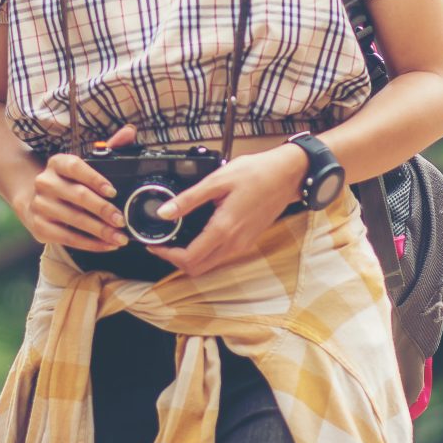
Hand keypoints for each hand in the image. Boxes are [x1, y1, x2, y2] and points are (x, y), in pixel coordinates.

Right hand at [14, 124, 136, 252]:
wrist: (34, 199)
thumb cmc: (68, 182)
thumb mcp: (84, 164)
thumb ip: (109, 148)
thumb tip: (129, 132)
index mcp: (57, 163)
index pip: (75, 167)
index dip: (95, 179)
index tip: (113, 191)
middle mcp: (45, 182)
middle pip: (78, 196)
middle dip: (103, 210)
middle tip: (122, 220)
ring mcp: (40, 205)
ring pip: (74, 220)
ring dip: (100, 231)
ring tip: (120, 237)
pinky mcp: (39, 227)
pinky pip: (68, 238)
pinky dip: (90, 244)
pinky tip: (106, 245)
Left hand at [149, 144, 308, 277]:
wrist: (287, 175)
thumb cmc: (256, 173)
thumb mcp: (217, 180)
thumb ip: (189, 199)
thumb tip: (164, 213)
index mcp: (224, 230)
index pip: (189, 259)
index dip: (167, 256)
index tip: (154, 244)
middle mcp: (234, 244)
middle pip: (198, 268)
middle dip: (175, 260)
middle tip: (162, 243)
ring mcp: (242, 245)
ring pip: (210, 264)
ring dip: (190, 258)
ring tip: (175, 238)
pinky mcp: (247, 241)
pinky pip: (221, 256)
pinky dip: (204, 252)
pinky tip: (197, 234)